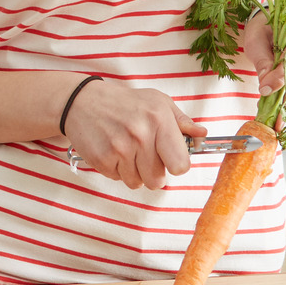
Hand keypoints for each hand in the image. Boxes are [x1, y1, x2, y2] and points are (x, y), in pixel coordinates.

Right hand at [63, 81, 206, 189]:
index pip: (180, 165)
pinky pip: (119, 180)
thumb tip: (202, 135)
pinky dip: (117, 170)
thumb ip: (182, 121)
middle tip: (145, 155)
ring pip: (138, 183)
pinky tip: (113, 151)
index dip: (176, 165)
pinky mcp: (102, 159)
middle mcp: (141, 134)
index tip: (170, 159)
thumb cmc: (125, 103)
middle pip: (158, 181)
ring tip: (127, 151)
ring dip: (135, 172)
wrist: (83, 102)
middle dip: (154, 172)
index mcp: (159, 119)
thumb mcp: (157, 103)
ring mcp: (120, 148)